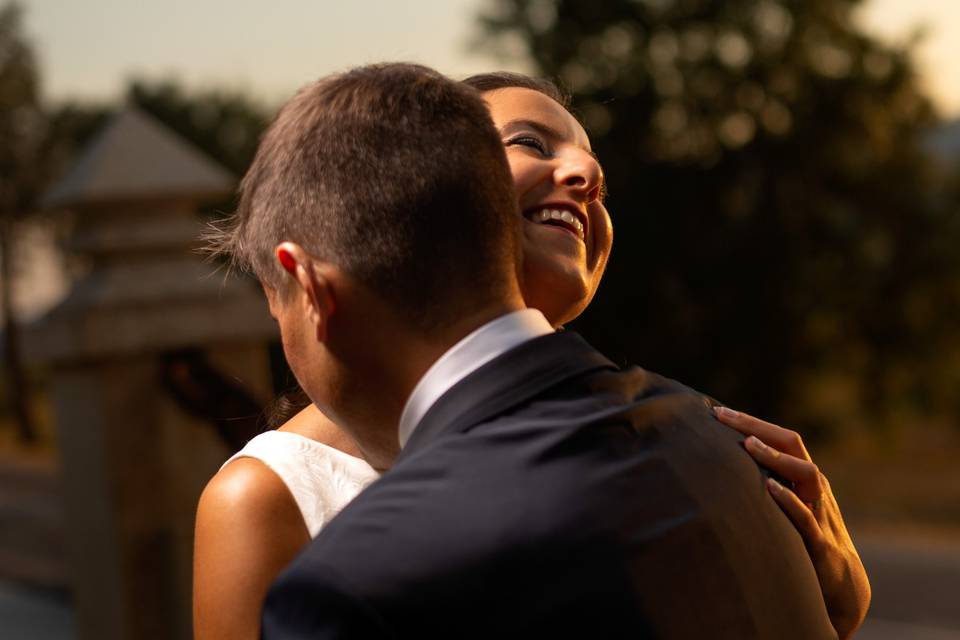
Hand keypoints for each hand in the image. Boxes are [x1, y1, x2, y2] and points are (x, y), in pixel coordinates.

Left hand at [713, 406, 870, 639]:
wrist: (843, 588)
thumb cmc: (803, 542)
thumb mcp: (784, 508)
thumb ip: (762, 486)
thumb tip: (718, 469)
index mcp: (803, 478)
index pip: (780, 438)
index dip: (750, 422)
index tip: (716, 411)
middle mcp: (814, 488)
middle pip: (792, 444)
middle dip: (757, 426)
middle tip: (724, 416)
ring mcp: (820, 512)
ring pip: (807, 474)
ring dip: (776, 458)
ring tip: (748, 444)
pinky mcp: (820, 544)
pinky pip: (807, 517)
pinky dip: (790, 501)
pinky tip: (770, 488)